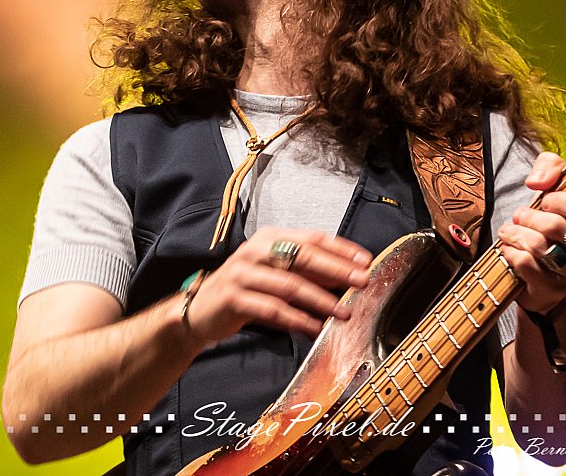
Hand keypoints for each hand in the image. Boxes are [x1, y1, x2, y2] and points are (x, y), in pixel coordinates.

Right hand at [184, 227, 372, 341]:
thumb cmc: (245, 289)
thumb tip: (346, 276)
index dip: (341, 249)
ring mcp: (243, 274)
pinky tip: (314, 328)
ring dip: (321, 300)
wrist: (200, 310)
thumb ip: (304, 271)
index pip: (312, 238)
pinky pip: (272, 309)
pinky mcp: (234, 298)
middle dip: (337, 270)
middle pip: (303, 257)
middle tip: (362, 282)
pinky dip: (297, 320)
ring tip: (343, 312)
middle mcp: (256, 250)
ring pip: (290, 285)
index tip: (365, 261)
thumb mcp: (274, 272)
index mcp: (269, 238)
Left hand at [497, 152, 565, 313]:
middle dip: (530, 216)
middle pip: (558, 228)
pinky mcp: (555, 291)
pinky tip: (509, 248)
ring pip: (541, 247)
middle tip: (520, 215)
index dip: (562, 201)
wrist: (543, 270)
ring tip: (510, 230)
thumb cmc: (552, 220)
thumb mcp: (554, 184)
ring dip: (518, 234)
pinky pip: (527, 265)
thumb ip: (550, 166)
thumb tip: (537, 182)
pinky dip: (512, 252)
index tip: (546, 200)